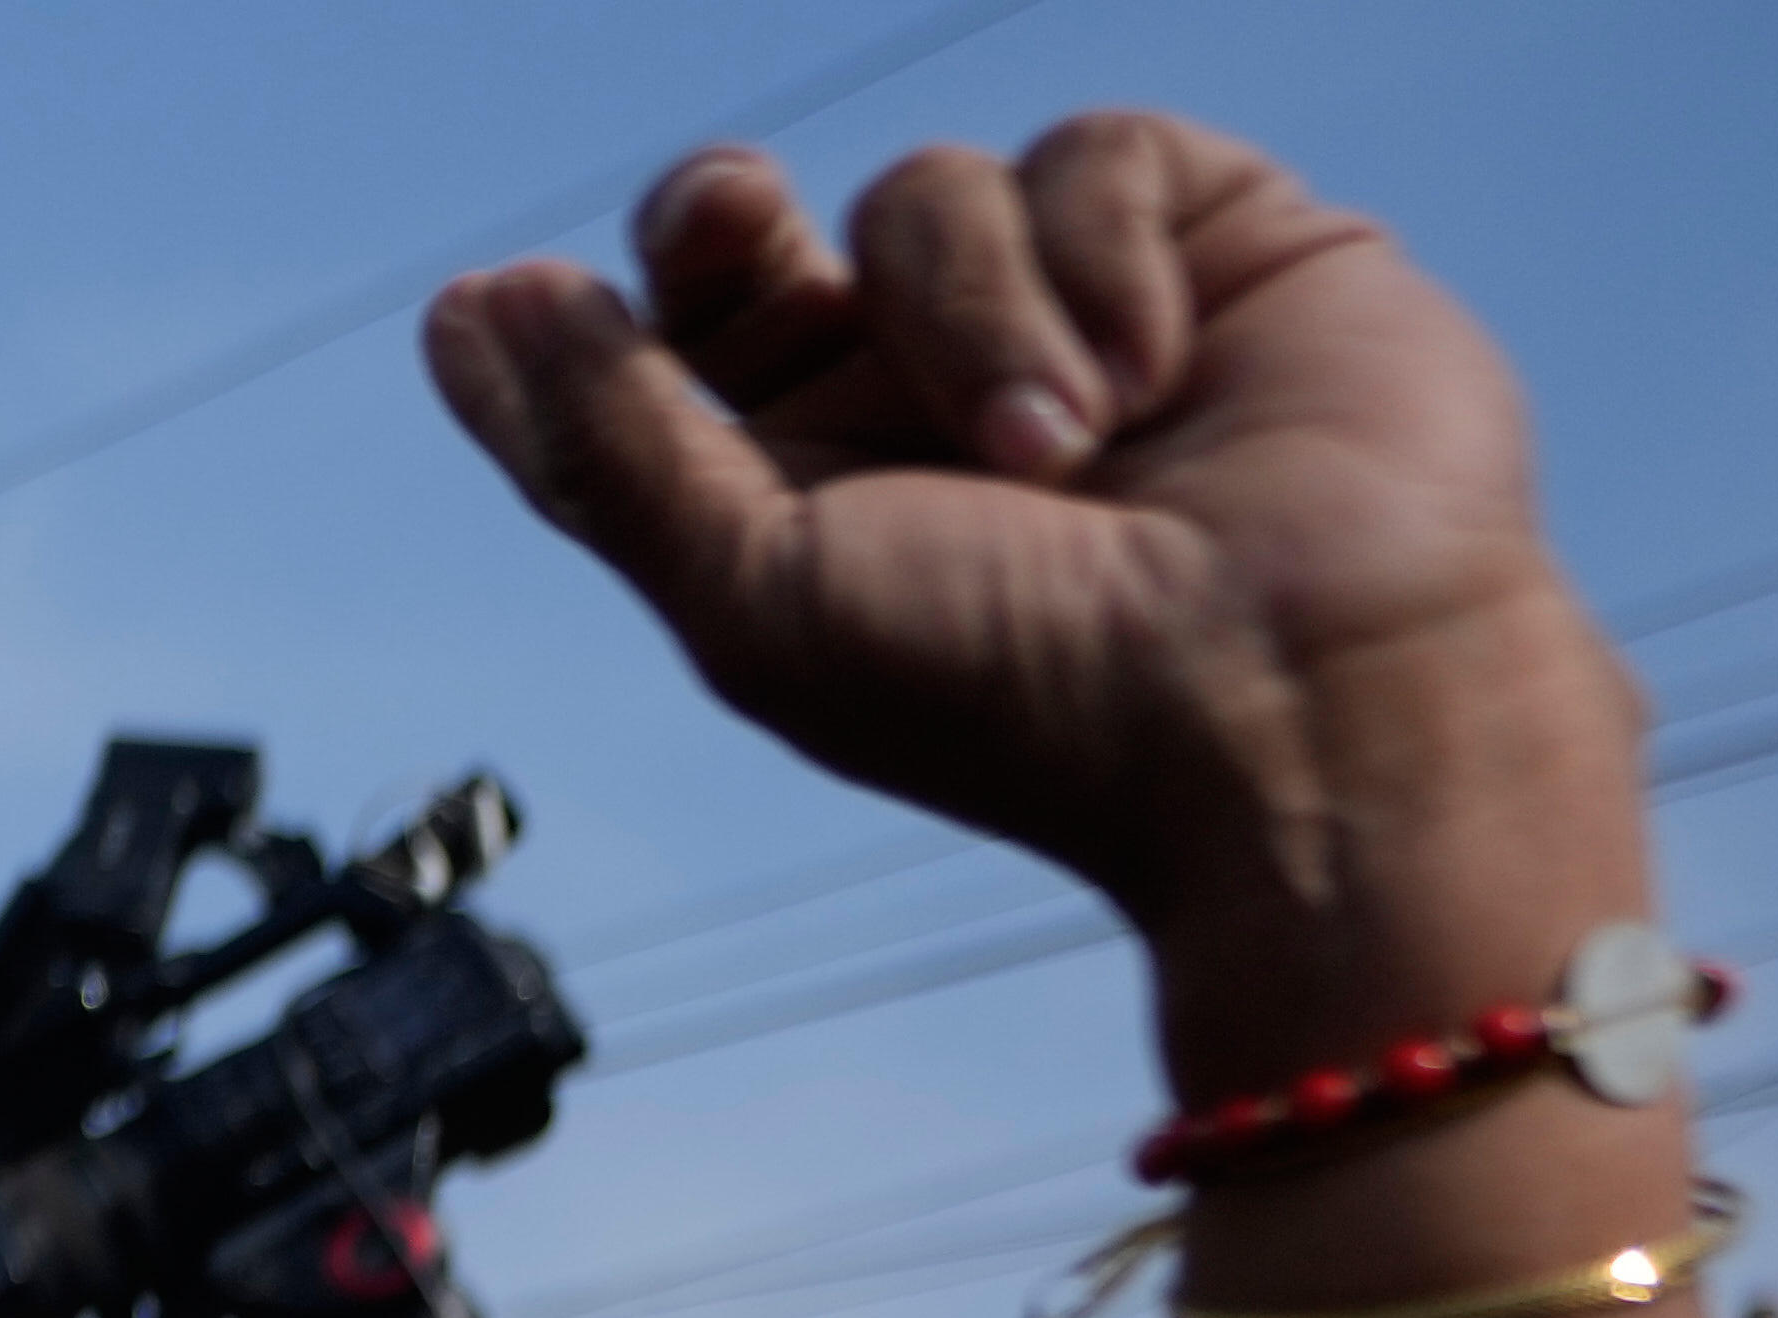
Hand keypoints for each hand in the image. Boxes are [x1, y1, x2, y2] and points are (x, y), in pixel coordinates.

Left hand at [434, 114, 1712, 1317]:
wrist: (1298, 703)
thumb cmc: (1020, 692)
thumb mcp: (759, 593)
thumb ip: (612, 451)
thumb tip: (480, 307)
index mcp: (805, 502)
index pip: (660, 368)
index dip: (597, 319)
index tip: (517, 296)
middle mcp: (924, 406)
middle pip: (761, 243)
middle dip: (717, 222)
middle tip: (725, 222)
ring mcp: (1069, 318)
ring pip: (925, 194)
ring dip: (964, 312)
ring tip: (1061, 449)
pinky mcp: (1217, 244)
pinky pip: (1092, 154)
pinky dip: (1095, 256)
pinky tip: (1148, 375)